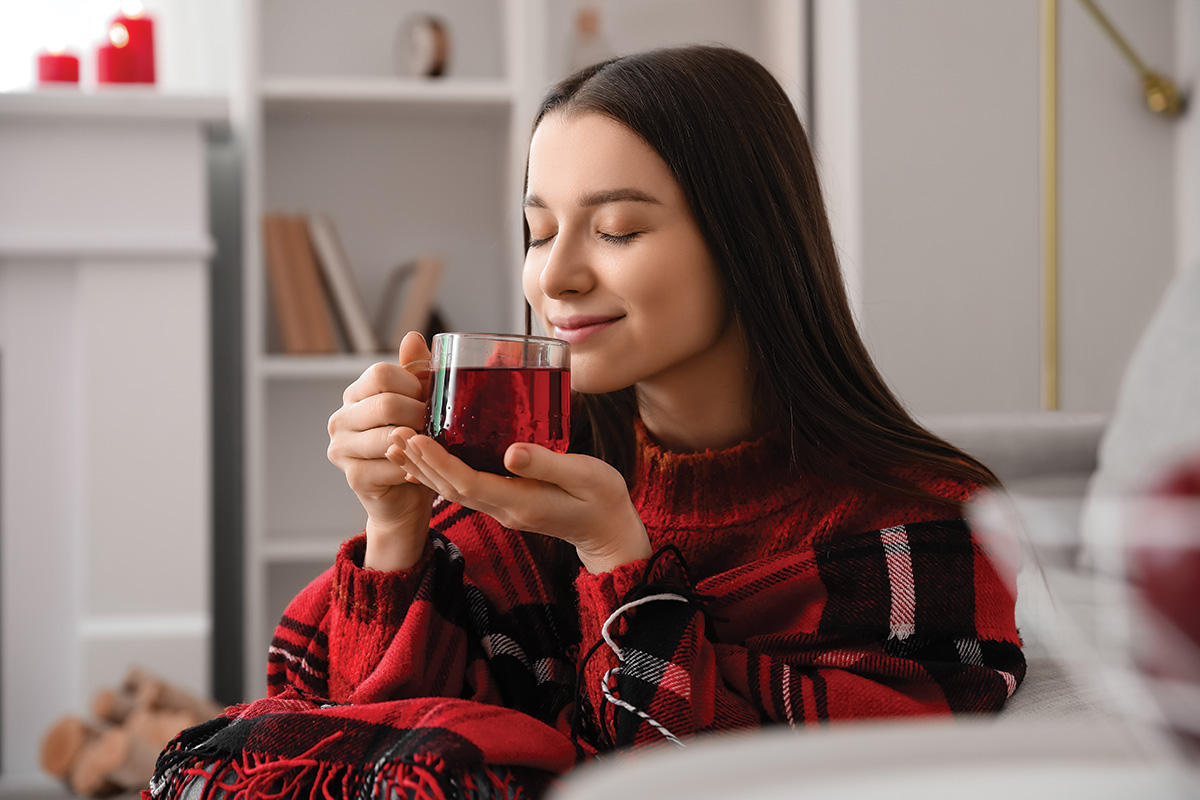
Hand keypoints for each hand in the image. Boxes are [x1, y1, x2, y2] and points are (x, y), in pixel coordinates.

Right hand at [327, 331, 433, 570]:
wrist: (405, 498)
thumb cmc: (414, 446)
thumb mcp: (417, 404)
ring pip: (389, 436)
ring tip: (434, 446)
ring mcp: (342, 449)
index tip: (431, 398)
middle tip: (437, 426)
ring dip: (418, 441)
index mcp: (355, 395)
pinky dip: (414, 467)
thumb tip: (413, 337)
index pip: (382, 373)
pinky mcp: (354, 477)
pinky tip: (424, 469)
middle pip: (385, 403)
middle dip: (419, 414)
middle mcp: (341, 419)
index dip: (414, 384)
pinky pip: (392, 466)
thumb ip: (414, 372)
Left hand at [393, 431, 650, 573]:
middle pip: (450, 488)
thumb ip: (548, 464)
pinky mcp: (506, 502)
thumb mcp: (584, 476)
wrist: (610, 531)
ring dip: (424, 469)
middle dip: (419, 463)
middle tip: (393, 434)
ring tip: (398, 445)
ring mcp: (503, 508)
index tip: (415, 438)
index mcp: (520, 502)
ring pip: (453, 490)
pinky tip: (427, 459)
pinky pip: (464, 488)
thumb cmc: (602, 499)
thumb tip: (511, 452)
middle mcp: (504, 508)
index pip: (467, 483)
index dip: (438, 462)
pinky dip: (442, 472)